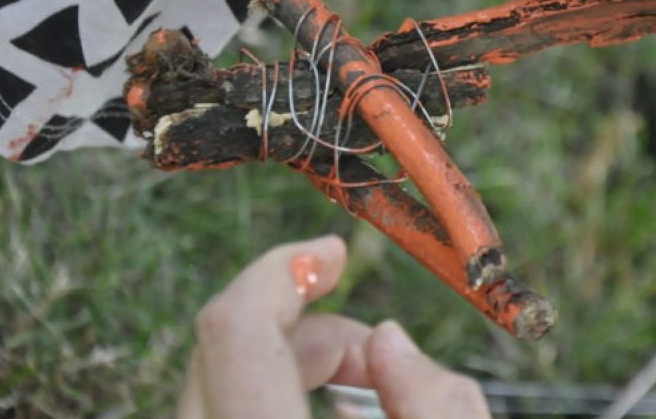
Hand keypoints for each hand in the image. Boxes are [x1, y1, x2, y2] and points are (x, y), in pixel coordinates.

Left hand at [178, 236, 490, 418]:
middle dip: (310, 323)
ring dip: (293, 363)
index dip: (284, 269)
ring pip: (217, 381)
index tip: (333, 253)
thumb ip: (438, 403)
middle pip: (223, 347)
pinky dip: (269, 395)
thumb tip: (388, 342)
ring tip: (371, 390)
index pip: (235, 327)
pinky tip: (329, 417)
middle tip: (380, 349)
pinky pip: (220, 411)